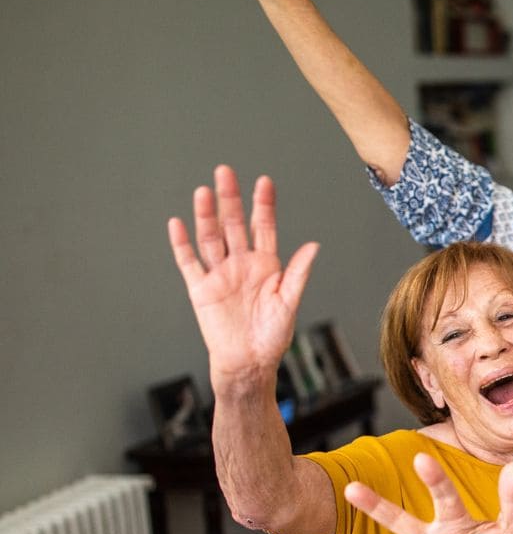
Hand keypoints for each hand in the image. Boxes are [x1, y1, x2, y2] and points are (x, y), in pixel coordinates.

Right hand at [168, 166, 316, 382]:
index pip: (263, 227)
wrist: (249, 361)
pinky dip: (182, 244)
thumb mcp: (289, 302)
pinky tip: (178, 223)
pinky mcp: (200, 289)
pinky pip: (189, 262)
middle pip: (234, 225)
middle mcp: (241, 264)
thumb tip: (313, 246)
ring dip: (206, 215)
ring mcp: (219, 274)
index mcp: (266, 265)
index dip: (263, 205)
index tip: (264, 181)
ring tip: (204, 192)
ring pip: (211, 237)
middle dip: (230, 199)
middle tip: (225, 172)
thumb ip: (297, 273)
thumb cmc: (272, 335)